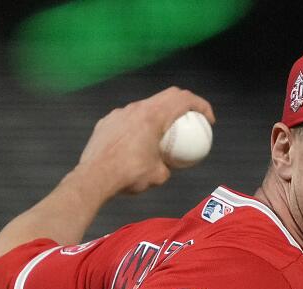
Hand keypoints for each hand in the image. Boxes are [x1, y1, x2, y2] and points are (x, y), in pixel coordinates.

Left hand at [76, 86, 214, 195]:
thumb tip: (169, 166)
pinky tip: (136, 144)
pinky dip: (138, 128)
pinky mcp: (106, 123)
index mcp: (153, 116)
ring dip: (158, 117)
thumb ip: (168, 167)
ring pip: (144, 108)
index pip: (184, 99)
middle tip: (191, 120)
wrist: (94, 178)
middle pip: (166, 97)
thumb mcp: (158, 176)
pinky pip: (127, 120)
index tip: (208, 120)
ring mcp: (119, 114)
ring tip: (161, 135)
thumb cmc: (128, 175)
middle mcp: (136, 109)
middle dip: (183, 105)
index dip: (201, 105)